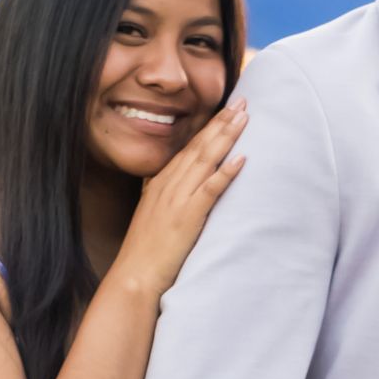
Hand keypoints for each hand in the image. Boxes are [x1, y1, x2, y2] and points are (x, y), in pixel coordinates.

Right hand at [113, 101, 247, 300]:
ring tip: (244, 118)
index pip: (187, 149)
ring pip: (204, 160)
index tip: (225, 111)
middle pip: (198, 147)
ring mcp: (177, 200)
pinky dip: (225, 172)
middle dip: (221, 123)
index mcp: (160, 184)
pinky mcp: (187, 217)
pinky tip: (240, 158)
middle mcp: (168, 186)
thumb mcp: (152, 217)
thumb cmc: (145, 252)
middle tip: (241, 102)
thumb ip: (164, 199)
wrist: (134, 275)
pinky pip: (209, 190)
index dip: (208, 128)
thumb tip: (176, 191)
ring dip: (225, 137)